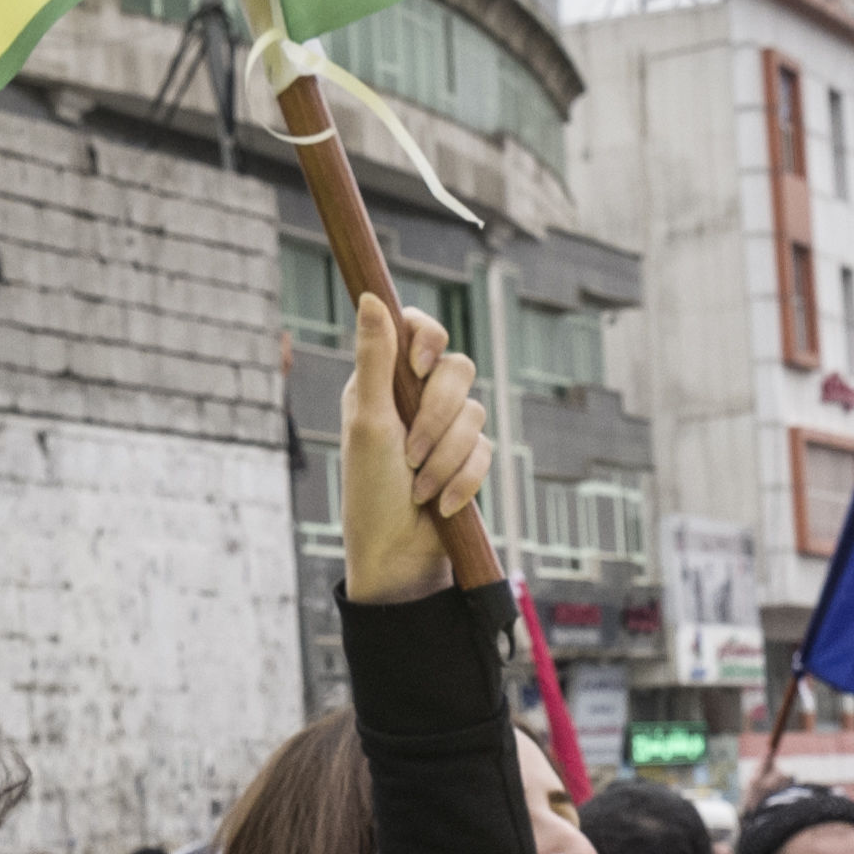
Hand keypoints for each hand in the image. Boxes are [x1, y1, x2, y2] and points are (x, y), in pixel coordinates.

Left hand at [333, 290, 487, 604]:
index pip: (419, 330)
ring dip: (447, 457)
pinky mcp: (469, 460)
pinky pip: (485, 451)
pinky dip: (462, 480)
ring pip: (475, 413)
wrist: (396, 558)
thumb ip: (374, 359)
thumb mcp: (368, 422)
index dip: (427, 337)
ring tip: (419, 487)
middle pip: (457, 369)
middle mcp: (415, 399)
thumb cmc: (370, 491)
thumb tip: (370, 295)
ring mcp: (445, 429)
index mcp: (383, 382)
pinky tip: (439, 503)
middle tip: (411, 452)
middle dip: (438, 416)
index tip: (417, 365)